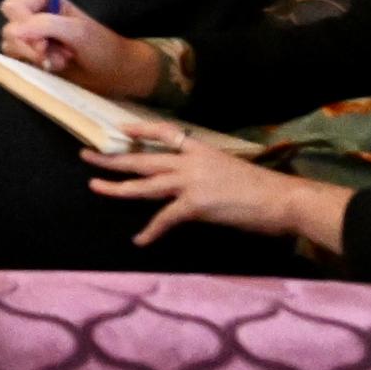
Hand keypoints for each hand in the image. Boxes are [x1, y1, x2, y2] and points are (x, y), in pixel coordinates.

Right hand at [0, 0, 161, 100]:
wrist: (115, 75)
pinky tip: (54, 68)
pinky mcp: (33, 59)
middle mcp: (36, 18)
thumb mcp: (78, 31)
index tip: (42, 42)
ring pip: (10, 46)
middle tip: (50, 54)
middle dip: (29, 46)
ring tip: (60, 61)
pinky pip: (17, 61)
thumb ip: (46, 25)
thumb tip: (13, 31)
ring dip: (35, 58)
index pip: (13, 7)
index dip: (22, 25)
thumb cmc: (103, 48)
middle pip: (9, 28)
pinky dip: (34, 66)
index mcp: (45, 2)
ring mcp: (33, 40)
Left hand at [88, 137, 352, 252]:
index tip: (118, 128)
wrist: (283, 199)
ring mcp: (191, 182)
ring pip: (144, 184)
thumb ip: (207, 171)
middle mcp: (191, 161)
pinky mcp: (195, 205)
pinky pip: (164, 218)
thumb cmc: (264, 189)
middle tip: (87, 155)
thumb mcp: (230, 168)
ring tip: (94, 187)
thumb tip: (194, 182)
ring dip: (117, 187)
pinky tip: (139, 240)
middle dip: (112, 158)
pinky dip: (151, 231)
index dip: (139, 130)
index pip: (164, 132)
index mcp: (201, 149)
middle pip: (143, 157)